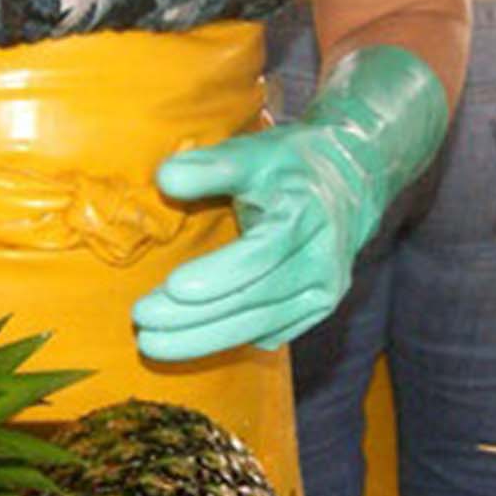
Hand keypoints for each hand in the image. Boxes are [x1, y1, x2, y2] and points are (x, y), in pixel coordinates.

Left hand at [133, 46, 446, 361]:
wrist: (352, 182)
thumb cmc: (290, 166)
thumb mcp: (253, 153)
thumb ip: (210, 166)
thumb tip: (166, 179)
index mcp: (305, 214)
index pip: (261, 253)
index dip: (219, 273)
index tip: (172, 285)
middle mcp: (321, 259)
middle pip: (254, 298)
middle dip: (195, 317)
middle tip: (143, 322)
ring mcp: (324, 291)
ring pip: (259, 325)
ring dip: (203, 338)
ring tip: (153, 342)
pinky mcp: (317, 310)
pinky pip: (270, 334)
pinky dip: (228, 340)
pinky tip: (190, 342)